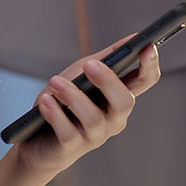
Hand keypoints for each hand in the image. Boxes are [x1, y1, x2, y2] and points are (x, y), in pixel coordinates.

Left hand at [11, 36, 162, 178]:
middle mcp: (113, 118)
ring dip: (73, 96)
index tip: (147, 47)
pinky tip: (45, 100)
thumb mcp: (82, 73)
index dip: (149, 65)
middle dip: (108, 81)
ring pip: (93, 118)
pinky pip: (68, 132)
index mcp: (119, 97)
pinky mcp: (72, 147)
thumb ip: (106, 58)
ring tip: (55, 82)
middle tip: (88, 65)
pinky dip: (55, 114)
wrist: (35, 138)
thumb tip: (134, 37)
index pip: (145, 81)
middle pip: (124, 101)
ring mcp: (95, 135)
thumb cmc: (64, 102)